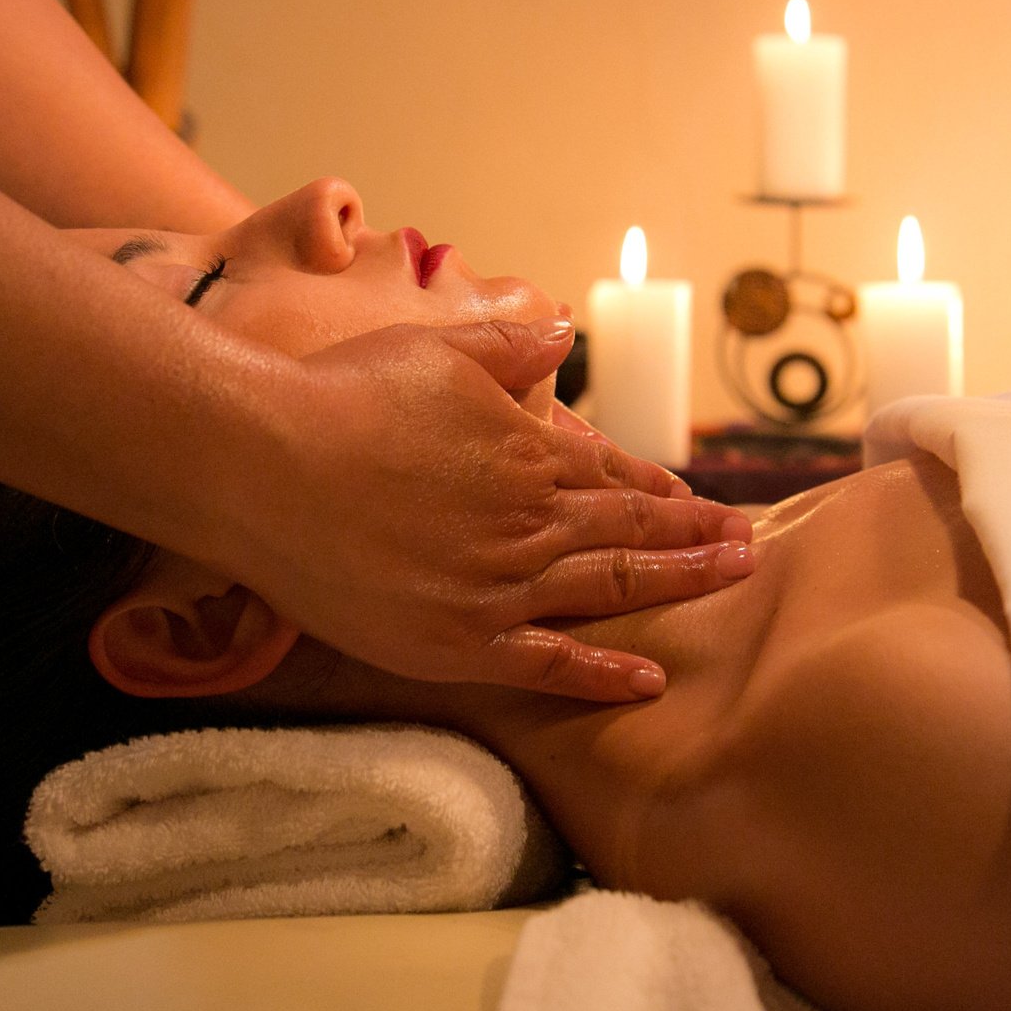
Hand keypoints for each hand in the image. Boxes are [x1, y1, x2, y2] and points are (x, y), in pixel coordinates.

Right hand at [237, 317, 751, 702]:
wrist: (261, 464)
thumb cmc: (344, 397)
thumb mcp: (441, 348)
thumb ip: (514, 346)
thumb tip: (565, 330)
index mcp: (529, 455)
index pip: (615, 479)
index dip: (662, 493)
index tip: (700, 502)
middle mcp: (528, 524)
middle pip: (630, 535)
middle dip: (697, 539)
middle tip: (749, 548)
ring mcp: (497, 589)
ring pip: (607, 592)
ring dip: (676, 587)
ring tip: (729, 583)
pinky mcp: (456, 643)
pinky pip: (547, 667)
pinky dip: (601, 675)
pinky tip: (647, 680)